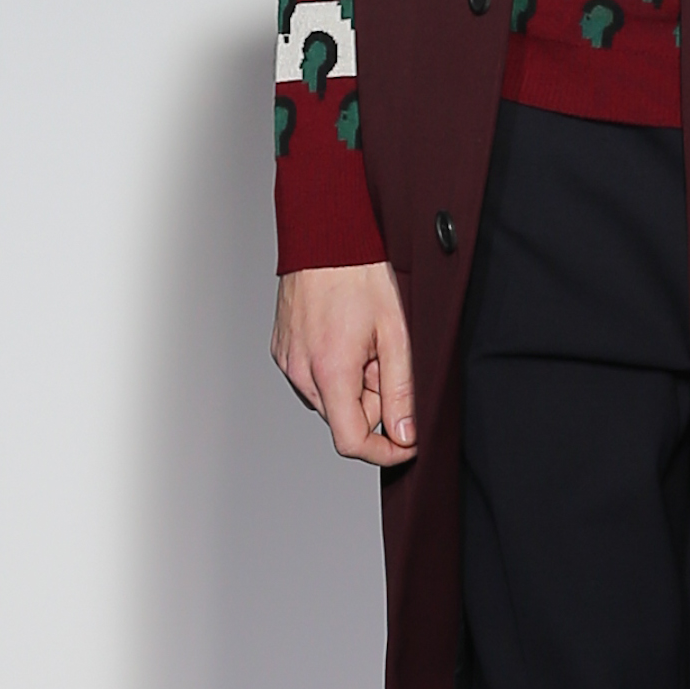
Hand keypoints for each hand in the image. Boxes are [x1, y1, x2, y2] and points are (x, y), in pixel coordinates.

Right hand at [272, 262, 416, 464]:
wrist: (325, 238)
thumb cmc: (360, 276)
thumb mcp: (396, 335)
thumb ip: (400, 391)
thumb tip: (405, 434)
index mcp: (330, 372)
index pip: (351, 441)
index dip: (384, 451)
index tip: (406, 444)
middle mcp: (301, 373)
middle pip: (344, 417)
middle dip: (373, 400)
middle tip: (386, 358)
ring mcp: (288, 362)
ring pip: (331, 397)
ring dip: (355, 383)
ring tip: (365, 341)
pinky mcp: (283, 351)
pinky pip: (315, 378)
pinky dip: (336, 368)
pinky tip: (346, 335)